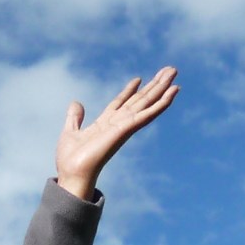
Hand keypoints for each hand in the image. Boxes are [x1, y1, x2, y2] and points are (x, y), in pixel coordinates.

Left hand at [55, 66, 178, 201]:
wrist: (72, 174)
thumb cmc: (70, 160)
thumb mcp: (70, 132)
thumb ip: (75, 117)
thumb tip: (76, 103)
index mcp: (105, 123)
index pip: (120, 103)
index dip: (129, 90)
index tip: (138, 79)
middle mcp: (118, 123)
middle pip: (139, 100)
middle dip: (153, 85)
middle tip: (169, 70)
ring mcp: (125, 126)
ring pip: (147, 103)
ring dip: (162, 88)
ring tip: (174, 72)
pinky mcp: (127, 129)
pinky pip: (148, 114)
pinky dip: (161, 103)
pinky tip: (173, 92)